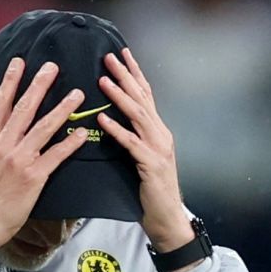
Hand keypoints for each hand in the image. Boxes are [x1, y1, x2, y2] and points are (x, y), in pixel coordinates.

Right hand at [0, 58, 89, 258]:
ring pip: (43, 128)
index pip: (0, 105)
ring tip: (77, 94)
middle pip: (23, 109)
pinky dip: (69, 145)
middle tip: (52, 67)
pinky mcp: (33, 177)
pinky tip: (82, 135)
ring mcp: (19, 160)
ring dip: (62, 109)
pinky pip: (55, 156)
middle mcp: (4, 146)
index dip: (10, 82)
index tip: (19, 63)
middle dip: (39, 85)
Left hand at [97, 48, 193, 252]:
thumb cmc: (151, 190)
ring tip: (103, 80)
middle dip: (126, 75)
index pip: (146, 95)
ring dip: (120, 96)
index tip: (122, 53)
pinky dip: (117, 129)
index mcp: (158, 131)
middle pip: (142, 98)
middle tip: (109, 56)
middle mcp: (161, 134)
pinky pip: (131, 143)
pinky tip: (103, 119)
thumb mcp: (143, 158)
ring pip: (138, 115)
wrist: (166, 218)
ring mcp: (158, 148)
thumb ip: (134, 137)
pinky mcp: (151, 165)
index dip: (135, 73)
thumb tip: (115, 119)